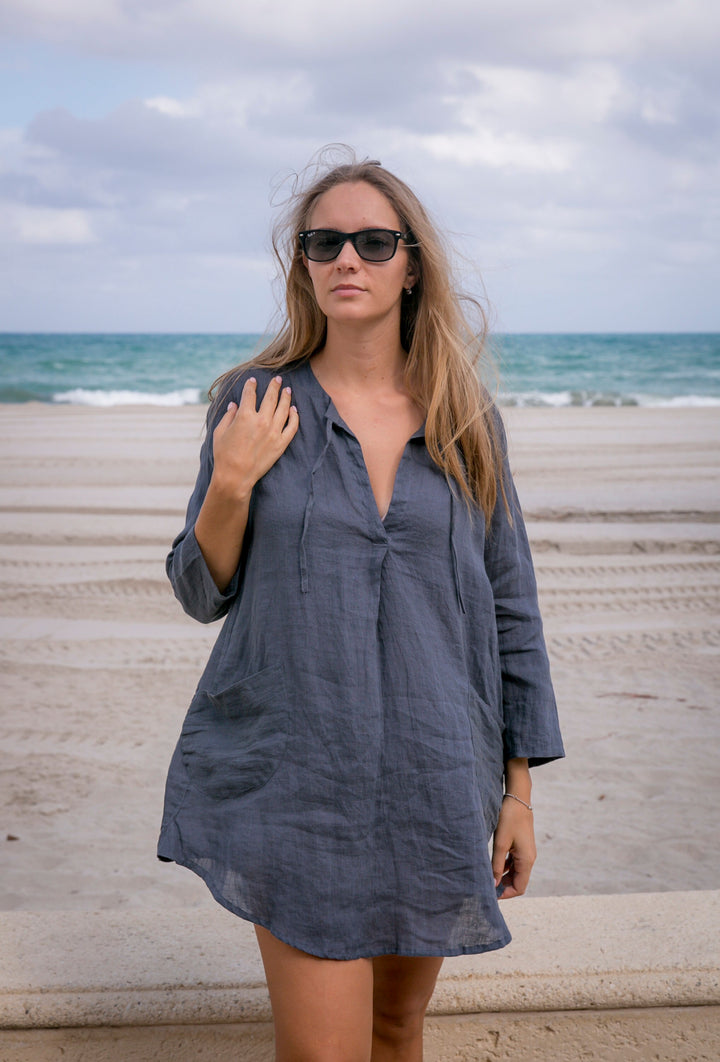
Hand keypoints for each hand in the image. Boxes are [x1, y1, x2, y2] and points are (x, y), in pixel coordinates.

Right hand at [211, 375, 298, 499]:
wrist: (235, 477)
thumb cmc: (224, 455)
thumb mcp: (220, 432)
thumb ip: (228, 416)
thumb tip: (234, 404)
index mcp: (244, 415)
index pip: (250, 394)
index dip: (251, 385)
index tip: (253, 380)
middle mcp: (261, 420)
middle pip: (270, 397)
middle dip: (274, 386)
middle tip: (278, 379)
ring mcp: (273, 432)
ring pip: (283, 408)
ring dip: (286, 397)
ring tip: (287, 390)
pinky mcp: (281, 443)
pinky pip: (292, 426)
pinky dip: (294, 416)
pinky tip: (294, 409)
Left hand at [491, 797, 536, 898]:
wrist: (518, 799)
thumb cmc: (509, 819)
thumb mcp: (500, 843)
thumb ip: (496, 865)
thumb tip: (492, 884)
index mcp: (526, 860)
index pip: (519, 887)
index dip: (505, 893)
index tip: (490, 894)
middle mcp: (529, 859)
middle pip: (518, 881)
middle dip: (503, 886)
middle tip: (486, 886)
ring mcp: (526, 852)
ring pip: (515, 872)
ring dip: (503, 876)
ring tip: (487, 876)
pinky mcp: (521, 846)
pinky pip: (514, 863)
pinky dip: (504, 867)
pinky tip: (493, 864)